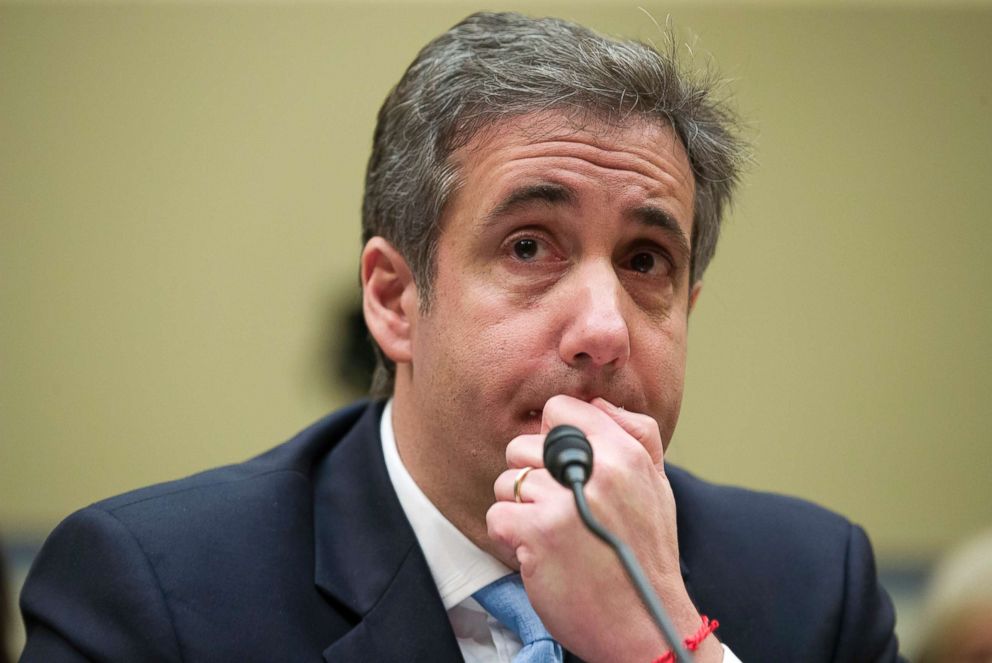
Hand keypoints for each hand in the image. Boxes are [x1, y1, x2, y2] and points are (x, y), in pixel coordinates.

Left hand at [485, 394, 721, 662]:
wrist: (647, 626)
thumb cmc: (647, 557)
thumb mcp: (658, 485)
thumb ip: (635, 434)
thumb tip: (595, 403)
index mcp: (625, 452)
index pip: (560, 410)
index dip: (550, 437)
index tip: (557, 466)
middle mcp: (597, 469)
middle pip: (524, 445)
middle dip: (531, 478)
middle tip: (555, 509)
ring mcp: (565, 500)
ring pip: (507, 481)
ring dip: (519, 510)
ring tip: (549, 535)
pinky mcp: (539, 533)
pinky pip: (497, 515)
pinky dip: (508, 538)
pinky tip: (536, 553)